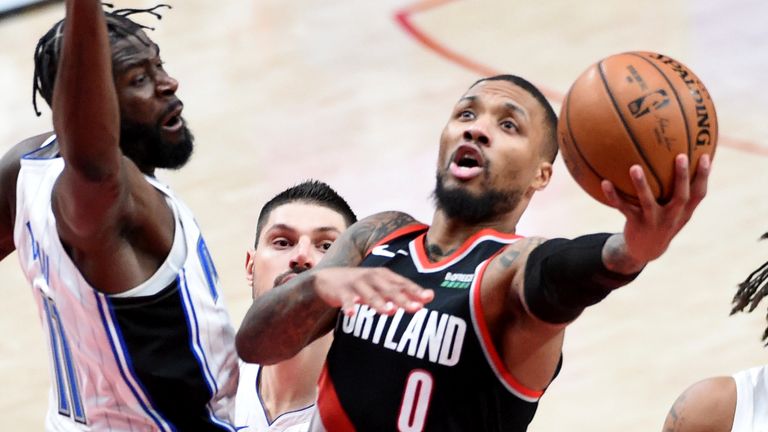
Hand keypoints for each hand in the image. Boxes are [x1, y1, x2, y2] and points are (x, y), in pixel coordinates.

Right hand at [313, 267, 433, 315]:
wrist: (329, 279)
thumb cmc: (362, 285)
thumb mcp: (382, 285)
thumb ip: (403, 292)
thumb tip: (429, 297)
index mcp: (384, 276)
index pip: (403, 284)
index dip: (416, 291)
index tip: (428, 298)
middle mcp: (372, 277)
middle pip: (390, 290)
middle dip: (403, 299)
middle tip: (416, 308)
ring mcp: (357, 284)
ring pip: (370, 295)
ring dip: (380, 303)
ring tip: (390, 312)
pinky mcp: (342, 291)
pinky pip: (346, 299)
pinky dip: (349, 305)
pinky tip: (351, 313)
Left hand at [601, 154, 710, 263]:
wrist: (646, 250)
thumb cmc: (662, 220)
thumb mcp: (675, 210)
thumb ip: (678, 190)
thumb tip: (682, 160)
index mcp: (684, 212)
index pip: (699, 193)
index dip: (704, 176)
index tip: (706, 155)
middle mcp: (671, 217)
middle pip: (680, 196)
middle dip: (682, 177)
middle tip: (680, 156)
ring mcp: (653, 221)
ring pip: (648, 202)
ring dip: (641, 185)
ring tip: (634, 167)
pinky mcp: (635, 224)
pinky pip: (623, 208)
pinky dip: (613, 196)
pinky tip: (605, 182)